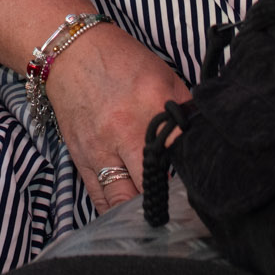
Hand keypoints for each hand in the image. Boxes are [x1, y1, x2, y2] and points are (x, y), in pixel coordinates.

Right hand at [46, 24, 188, 213]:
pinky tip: (129, 218)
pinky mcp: (80, 158)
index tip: (205, 186)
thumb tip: (202, 139)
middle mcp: (124, 131)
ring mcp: (99, 148)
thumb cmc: (120, 61)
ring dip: (141, 215)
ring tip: (157, 222)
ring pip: (122, 200)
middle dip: (168, 202)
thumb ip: (184, 110)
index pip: (181, 154)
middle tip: (183, 213)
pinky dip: (115, 212)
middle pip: (151, 186)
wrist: (69, 52)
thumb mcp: (163, 76)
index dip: (195, 174)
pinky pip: (99, 197)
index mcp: (152, 105)